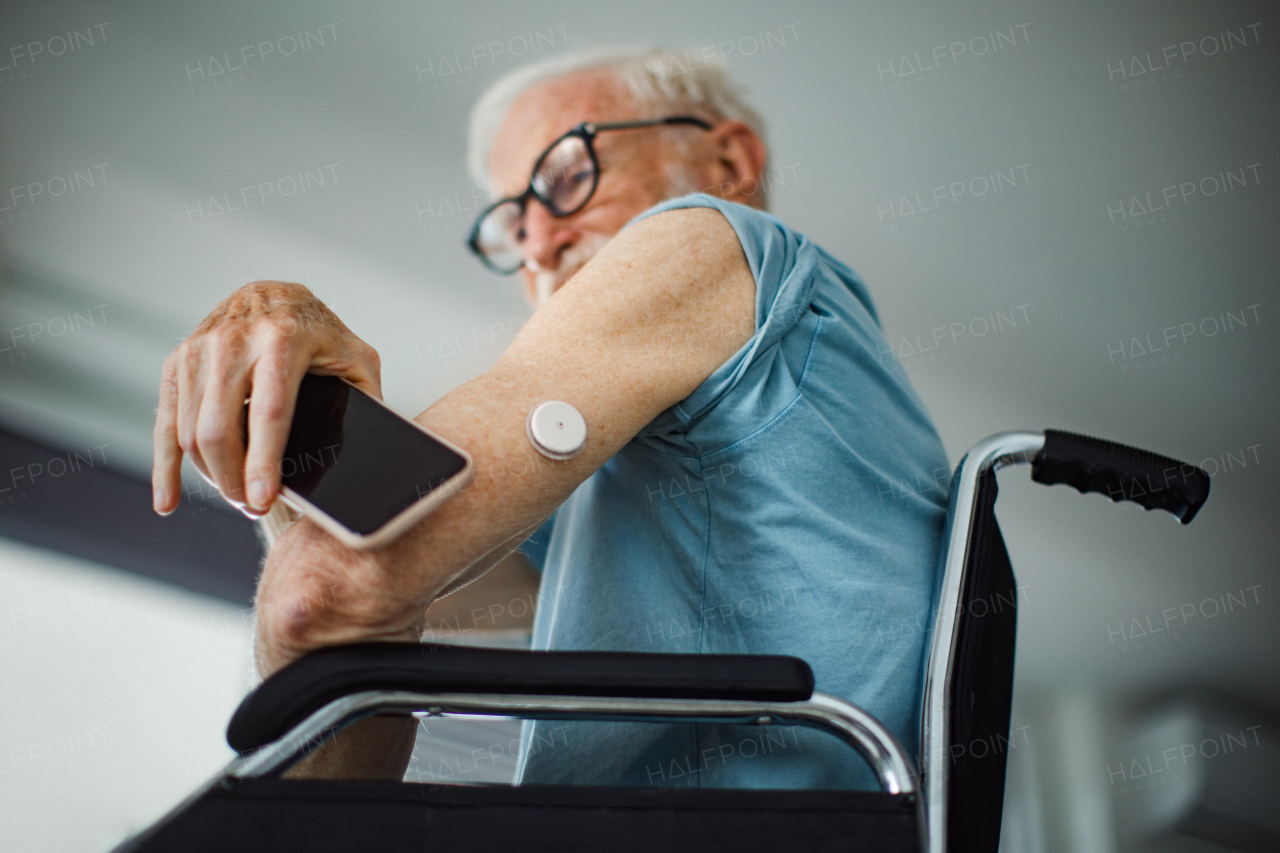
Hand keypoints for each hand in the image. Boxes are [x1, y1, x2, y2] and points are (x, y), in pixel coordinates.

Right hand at [152, 281, 380, 517]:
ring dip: (211, 475)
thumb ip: (364, 398)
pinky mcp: (178, 362)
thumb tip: (371, 450)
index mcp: (283, 339)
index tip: (263, 500)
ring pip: (190, 432)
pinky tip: (169, 501)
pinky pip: (164, 423)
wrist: (276, 294)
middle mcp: (234, 341)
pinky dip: (165, 467)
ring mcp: (200, 350)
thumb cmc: (321, 333)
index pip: (268, 413)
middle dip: (234, 480)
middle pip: (219, 429)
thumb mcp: (356, 358)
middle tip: (254, 507)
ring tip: (238, 496)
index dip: (263, 462)